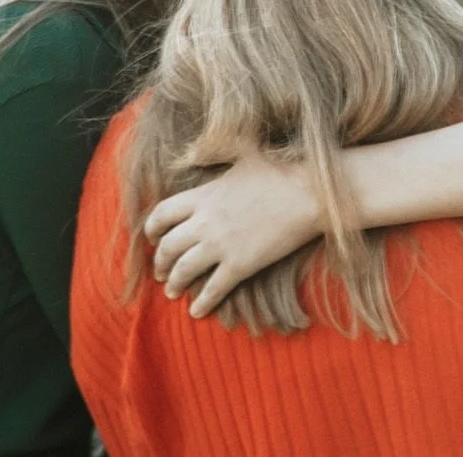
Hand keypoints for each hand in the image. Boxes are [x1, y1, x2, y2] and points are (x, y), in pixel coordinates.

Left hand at [143, 146, 321, 317]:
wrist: (311, 193)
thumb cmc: (281, 170)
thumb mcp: (241, 155)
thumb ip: (215, 156)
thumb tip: (195, 152)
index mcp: (203, 195)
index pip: (161, 214)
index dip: (151, 229)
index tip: (153, 237)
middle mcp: (205, 222)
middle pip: (168, 247)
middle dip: (160, 262)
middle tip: (160, 271)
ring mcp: (221, 245)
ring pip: (183, 271)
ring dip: (173, 284)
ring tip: (172, 291)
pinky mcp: (241, 265)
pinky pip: (213, 290)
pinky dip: (202, 303)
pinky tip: (197, 311)